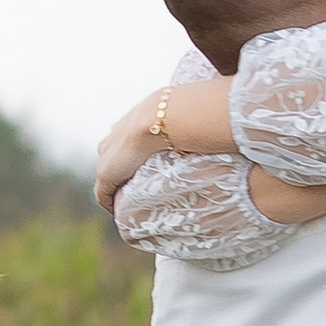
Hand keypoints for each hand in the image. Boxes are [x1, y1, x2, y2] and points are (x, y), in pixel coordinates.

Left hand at [95, 73, 233, 209]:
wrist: (170, 116)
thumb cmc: (189, 112)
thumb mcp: (191, 114)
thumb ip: (194, 121)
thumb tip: (221, 123)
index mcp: (137, 118)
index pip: (129, 136)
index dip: (135, 153)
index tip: (146, 166)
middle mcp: (118, 133)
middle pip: (111, 154)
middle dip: (121, 170)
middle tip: (136, 188)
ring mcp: (111, 152)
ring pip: (106, 174)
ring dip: (116, 188)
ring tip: (130, 203)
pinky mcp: (107, 172)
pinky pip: (103, 193)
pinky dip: (110, 203)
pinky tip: (121, 213)